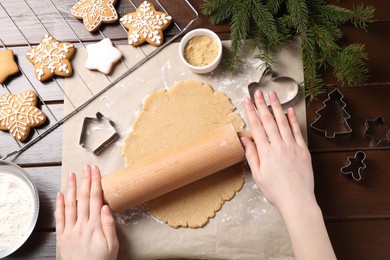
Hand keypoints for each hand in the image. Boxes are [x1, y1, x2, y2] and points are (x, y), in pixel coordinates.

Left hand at [55, 165, 118, 259]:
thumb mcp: (113, 246)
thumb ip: (109, 226)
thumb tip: (105, 207)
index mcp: (95, 226)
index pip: (95, 199)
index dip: (95, 183)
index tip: (95, 171)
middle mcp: (81, 225)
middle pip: (83, 198)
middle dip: (85, 180)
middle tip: (86, 167)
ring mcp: (70, 230)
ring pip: (70, 205)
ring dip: (71, 188)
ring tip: (72, 175)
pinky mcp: (62, 236)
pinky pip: (59, 218)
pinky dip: (59, 205)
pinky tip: (60, 194)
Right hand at [242, 91, 335, 258]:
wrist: (297, 200)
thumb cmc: (275, 191)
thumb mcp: (258, 175)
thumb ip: (251, 155)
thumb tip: (244, 139)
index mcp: (266, 152)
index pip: (257, 128)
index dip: (251, 113)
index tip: (246, 101)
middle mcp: (279, 146)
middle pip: (269, 121)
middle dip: (262, 105)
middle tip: (257, 92)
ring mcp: (292, 147)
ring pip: (283, 123)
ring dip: (277, 108)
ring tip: (272, 95)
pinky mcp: (303, 150)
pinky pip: (298, 132)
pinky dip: (293, 120)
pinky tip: (289, 111)